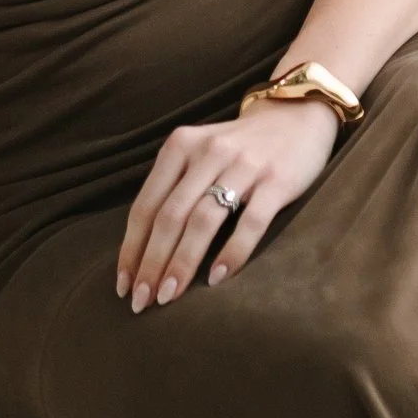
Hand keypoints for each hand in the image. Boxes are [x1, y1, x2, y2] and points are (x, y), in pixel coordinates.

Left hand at [116, 95, 339, 310]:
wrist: (295, 116)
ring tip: (170, 296)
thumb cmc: (238, 148)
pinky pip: (250, 222)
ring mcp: (244, 165)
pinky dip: (231, 253)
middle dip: (152, 263)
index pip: (146, 205)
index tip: (121, 284)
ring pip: (204, 220)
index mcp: (181, 146)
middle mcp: (208, 153)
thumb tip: (144, 250)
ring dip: (182, 263)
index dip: (132, 248)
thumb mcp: (198, 155)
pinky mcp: (277, 180)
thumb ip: (174, 189)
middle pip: (170, 215)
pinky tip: (217, 279)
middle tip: (141, 302)